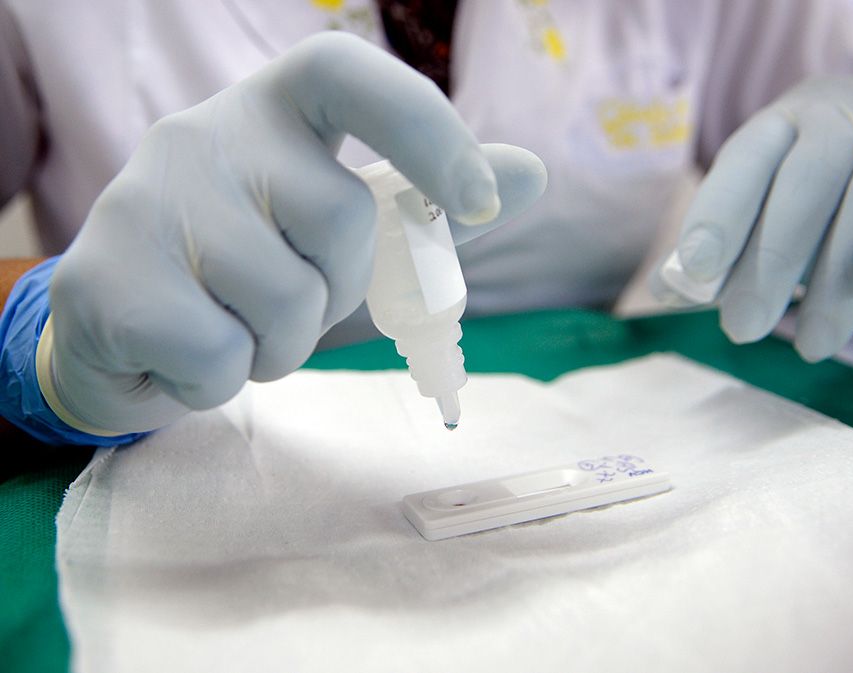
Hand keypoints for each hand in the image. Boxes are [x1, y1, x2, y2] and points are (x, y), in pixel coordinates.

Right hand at [39, 33, 545, 435]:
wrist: (121, 325)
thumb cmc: (249, 269)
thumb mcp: (337, 230)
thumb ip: (426, 204)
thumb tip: (533, 175)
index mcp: (274, 110)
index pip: (350, 75)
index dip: (426, 130)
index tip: (478, 205)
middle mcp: (206, 133)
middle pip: (341, 221)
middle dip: (334, 289)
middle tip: (283, 296)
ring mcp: (146, 199)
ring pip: (283, 302)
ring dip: (277, 345)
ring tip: (230, 326)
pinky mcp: (102, 277)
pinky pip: (220, 359)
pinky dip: (219, 381)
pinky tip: (183, 353)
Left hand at [653, 71, 852, 360]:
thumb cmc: (846, 209)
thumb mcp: (783, 227)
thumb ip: (730, 254)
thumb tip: (666, 292)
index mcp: (787, 122)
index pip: (744, 160)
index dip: (717, 213)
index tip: (694, 274)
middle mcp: (845, 109)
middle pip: (802, 181)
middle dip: (768, 262)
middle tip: (743, 330)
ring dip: (834, 278)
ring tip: (812, 347)